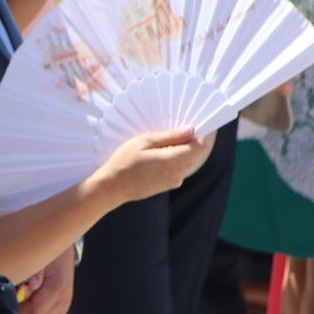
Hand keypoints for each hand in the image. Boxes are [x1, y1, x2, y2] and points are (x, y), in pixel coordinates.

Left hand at [18, 248, 74, 313]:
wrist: (61, 249)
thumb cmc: (47, 253)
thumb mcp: (40, 257)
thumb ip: (36, 271)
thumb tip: (33, 284)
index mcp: (57, 289)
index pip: (35, 312)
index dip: (18, 309)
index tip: (8, 299)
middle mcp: (63, 301)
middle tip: (13, 301)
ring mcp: (64, 307)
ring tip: (21, 302)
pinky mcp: (61, 310)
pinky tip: (27, 305)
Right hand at [94, 128, 211, 205]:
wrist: (113, 186)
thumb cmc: (125, 161)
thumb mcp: (146, 141)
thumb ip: (171, 136)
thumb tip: (191, 130)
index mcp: (174, 161)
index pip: (200, 147)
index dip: (199, 135)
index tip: (188, 126)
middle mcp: (178, 173)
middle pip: (196, 154)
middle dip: (189, 142)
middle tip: (169, 133)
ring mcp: (173, 181)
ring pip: (188, 162)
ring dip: (180, 151)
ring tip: (159, 145)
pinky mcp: (168, 185)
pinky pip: (179, 169)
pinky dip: (174, 160)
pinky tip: (156, 157)